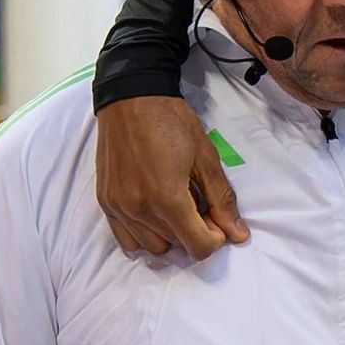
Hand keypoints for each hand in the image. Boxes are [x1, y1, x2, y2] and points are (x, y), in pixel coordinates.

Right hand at [96, 94, 241, 262]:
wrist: (131, 96)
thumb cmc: (172, 122)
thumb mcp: (206, 157)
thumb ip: (222, 200)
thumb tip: (238, 235)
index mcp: (167, 199)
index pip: (198, 247)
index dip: (214, 239)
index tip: (215, 219)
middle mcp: (139, 209)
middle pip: (177, 247)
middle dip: (193, 233)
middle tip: (197, 205)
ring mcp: (119, 208)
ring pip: (152, 246)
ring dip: (169, 235)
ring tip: (174, 207)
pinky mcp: (105, 202)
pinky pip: (126, 239)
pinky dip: (144, 234)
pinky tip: (153, 213)